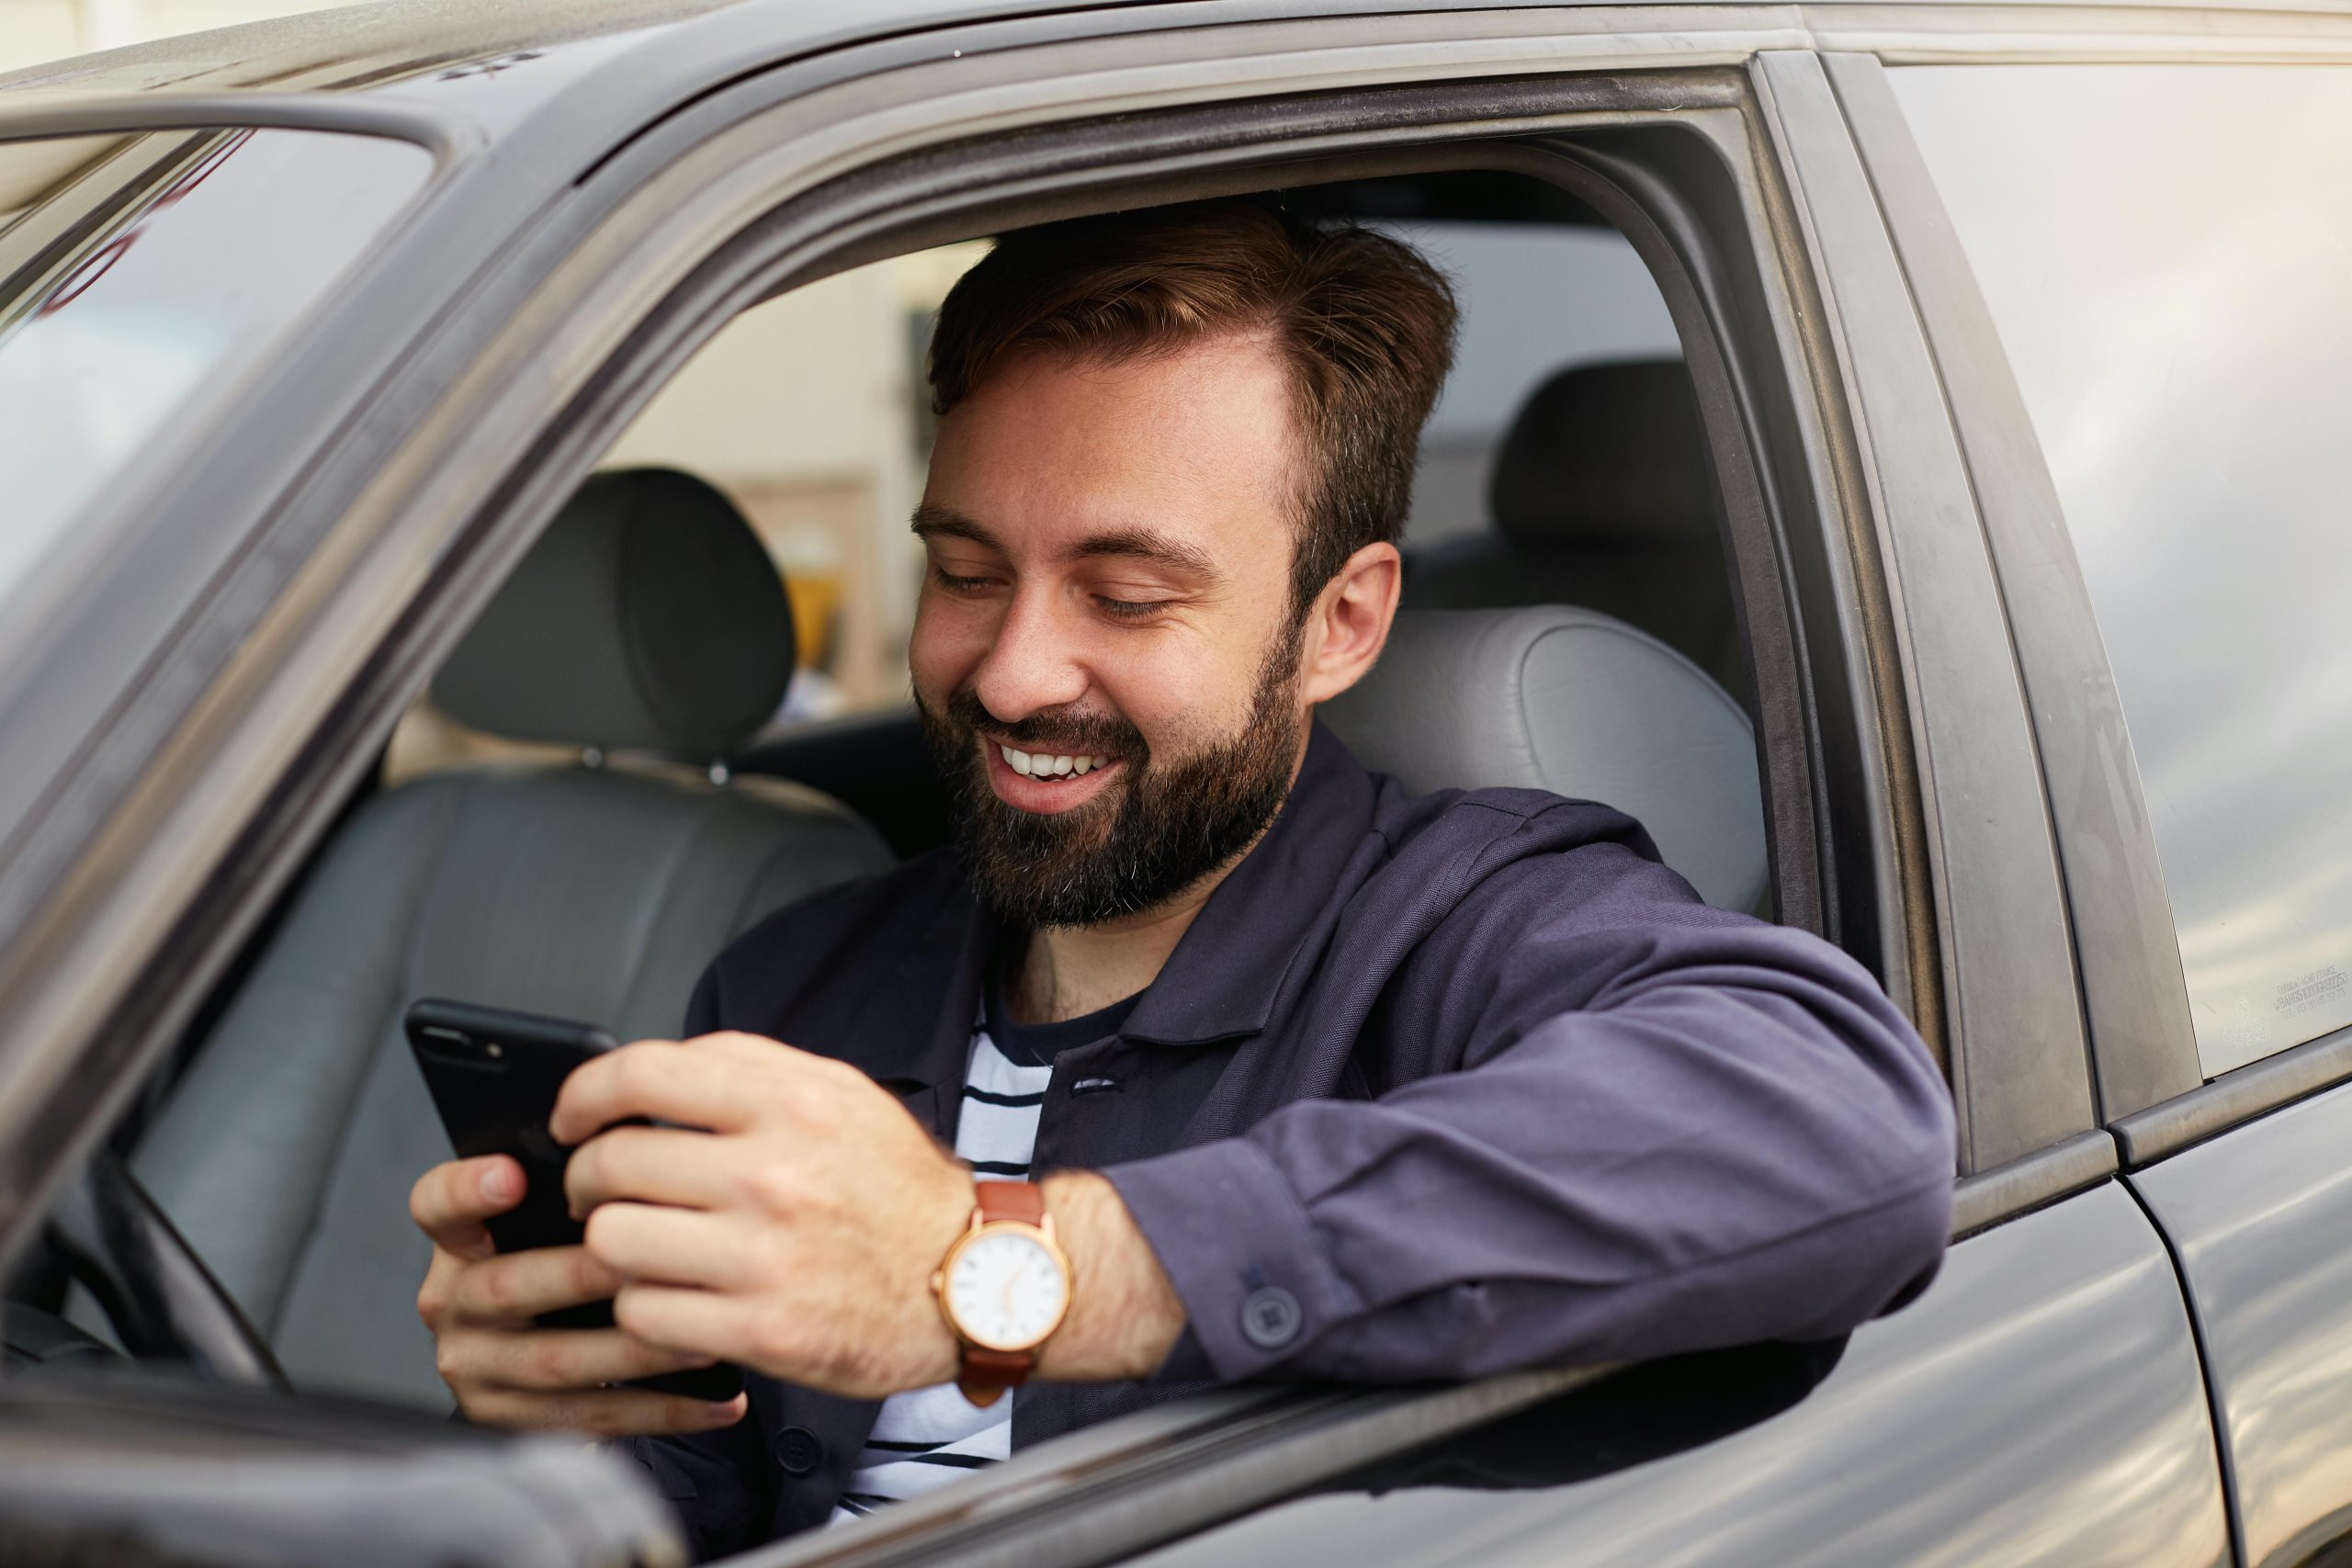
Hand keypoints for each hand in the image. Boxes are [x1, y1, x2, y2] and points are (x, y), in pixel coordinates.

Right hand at [408, 1153, 748, 1435]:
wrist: (544, 1351)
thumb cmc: (564, 1260)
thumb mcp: (549, 1221)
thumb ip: (582, 1193)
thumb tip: (648, 1145)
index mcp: (460, 1241)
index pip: (437, 1205)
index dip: (468, 1190)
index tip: (511, 1174)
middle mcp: (453, 1303)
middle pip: (507, 1287)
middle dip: (584, 1277)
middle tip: (650, 1263)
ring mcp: (476, 1366)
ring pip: (555, 1361)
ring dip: (636, 1352)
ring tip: (702, 1342)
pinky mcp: (510, 1420)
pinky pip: (589, 1418)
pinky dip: (661, 1410)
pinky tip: (716, 1402)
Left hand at [555, 1033, 976, 1397]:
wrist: (974, 1279)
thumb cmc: (897, 1189)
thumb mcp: (841, 1095)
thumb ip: (747, 1070)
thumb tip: (645, 1075)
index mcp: (790, 1103)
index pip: (639, 1076)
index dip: (582, 1096)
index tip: (572, 1121)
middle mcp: (773, 1174)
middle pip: (611, 1165)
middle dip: (588, 1181)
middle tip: (602, 1195)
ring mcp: (764, 1256)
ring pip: (612, 1242)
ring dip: (614, 1246)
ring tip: (642, 1249)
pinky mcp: (761, 1330)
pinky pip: (644, 1313)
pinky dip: (647, 1307)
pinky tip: (677, 1296)